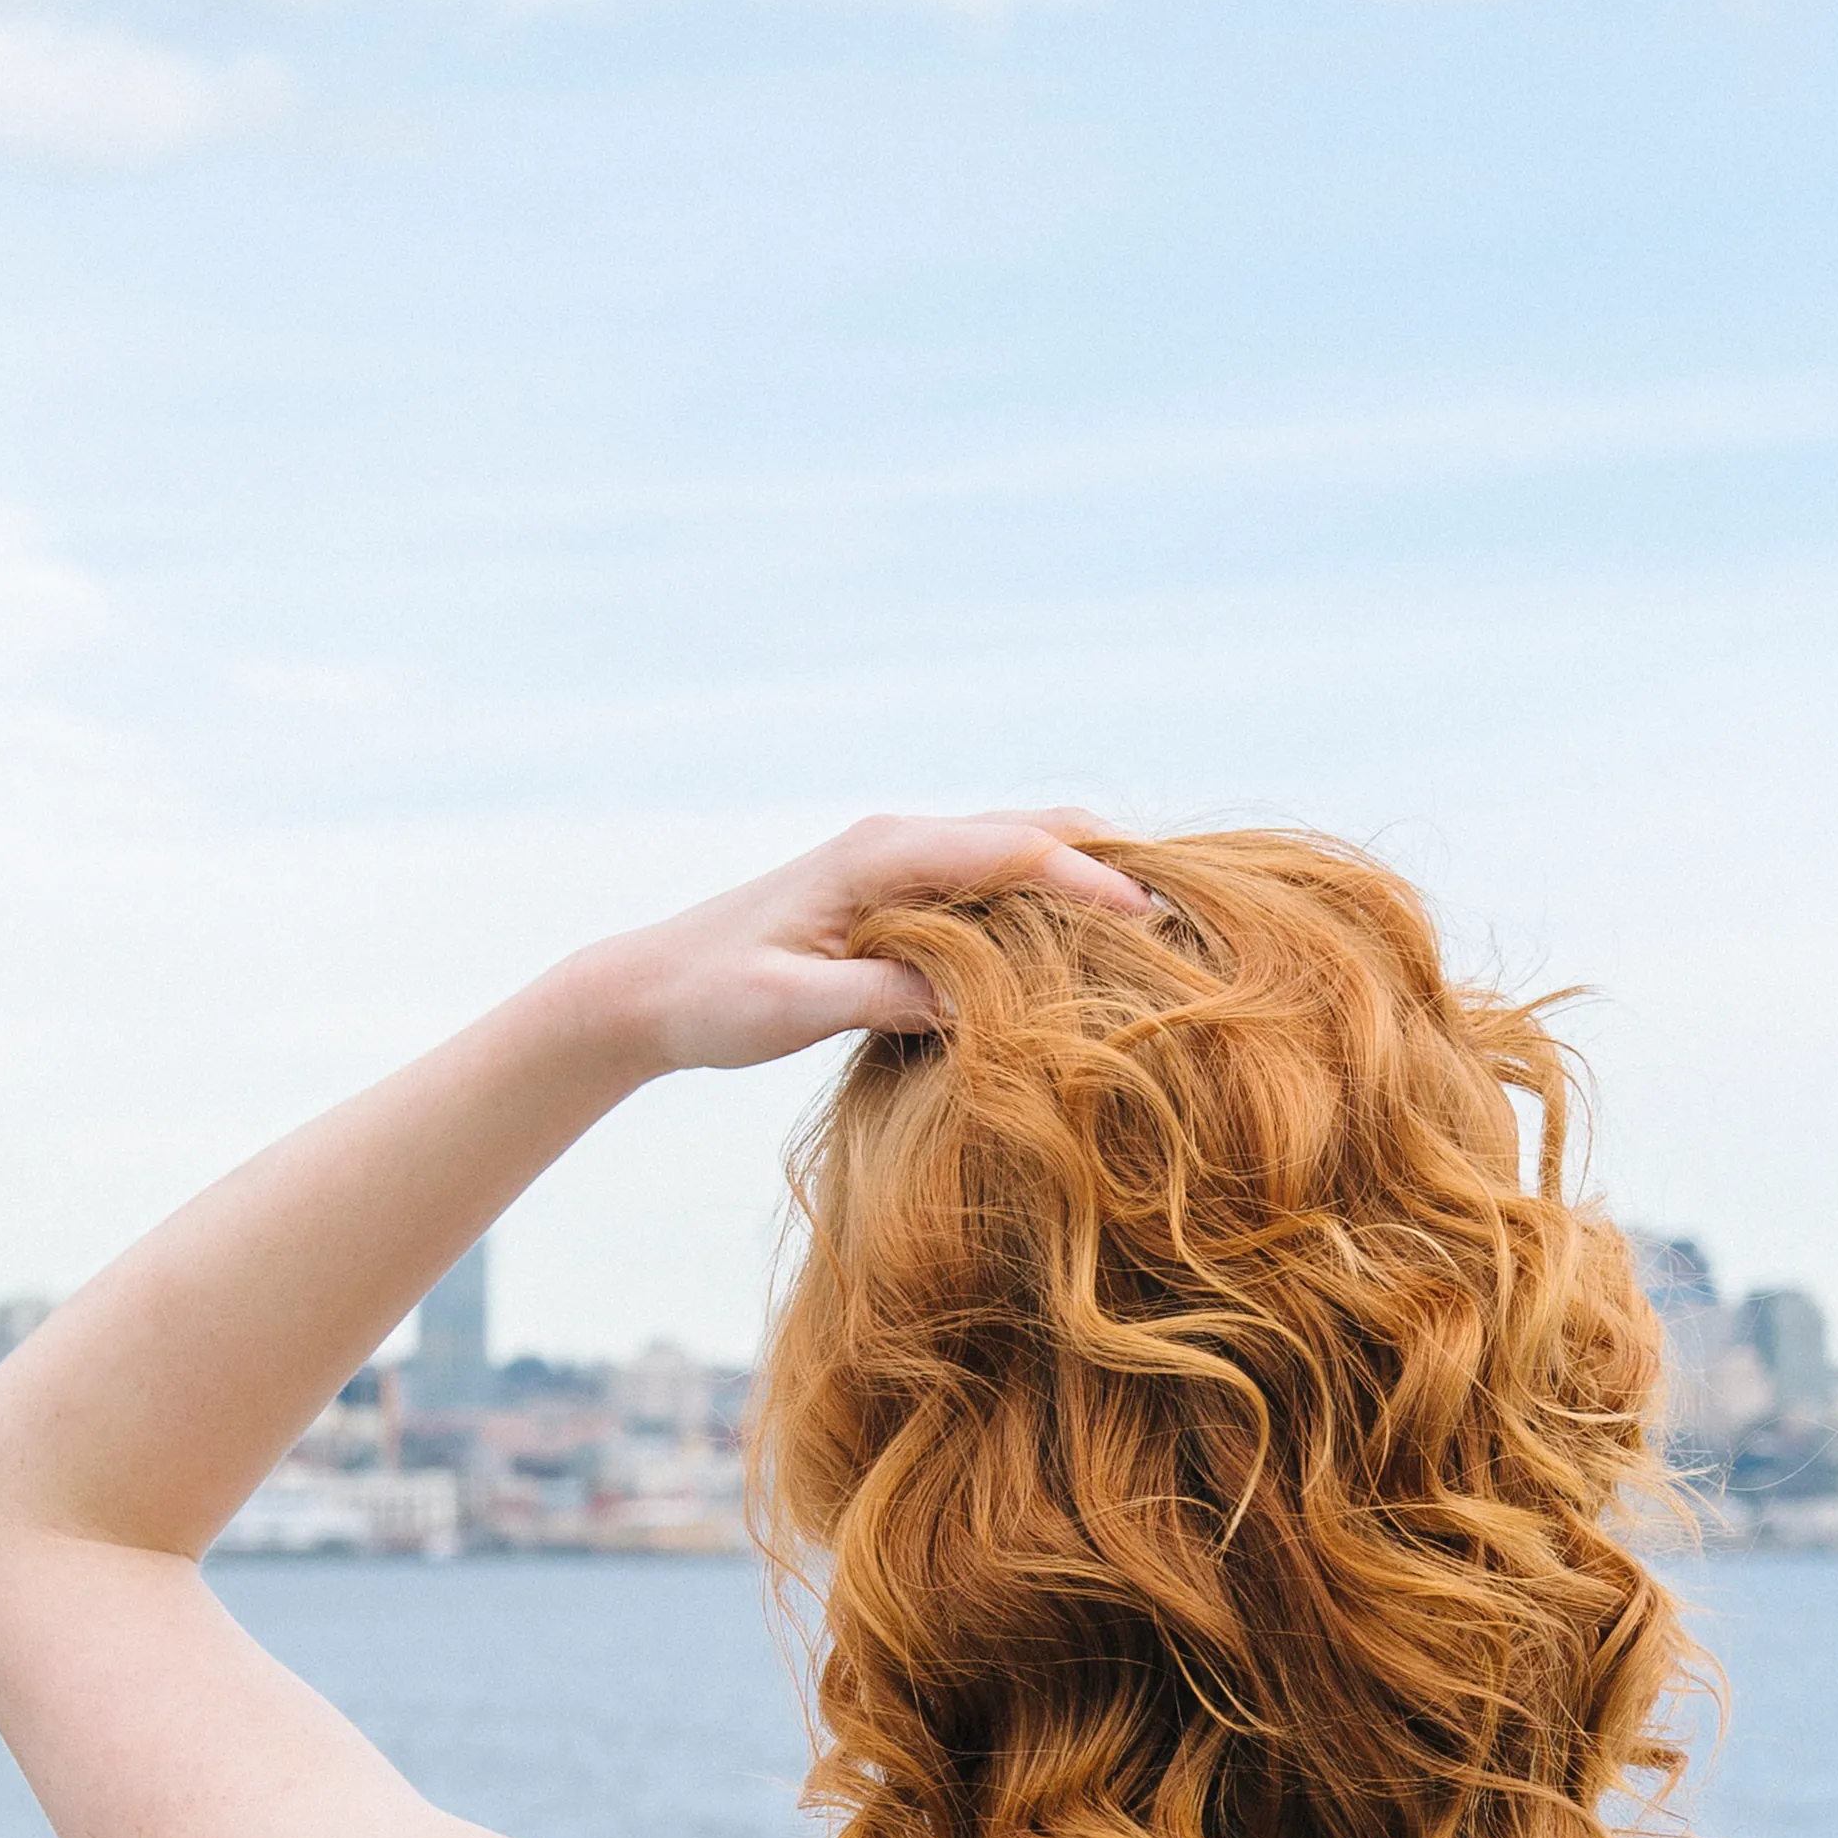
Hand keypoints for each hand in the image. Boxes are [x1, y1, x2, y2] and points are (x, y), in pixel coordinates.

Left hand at [565, 810, 1159, 1073]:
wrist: (646, 989)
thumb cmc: (711, 998)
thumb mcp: (794, 1007)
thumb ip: (886, 994)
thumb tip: (980, 1001)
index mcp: (880, 854)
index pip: (1012, 850)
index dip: (1089, 883)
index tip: (1153, 920)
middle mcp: (899, 843)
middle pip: (1035, 829)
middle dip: (1112, 863)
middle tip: (1192, 910)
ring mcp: (901, 865)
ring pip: (1021, 851)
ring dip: (1087, 880)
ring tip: (1161, 928)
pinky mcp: (899, 897)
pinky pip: (996, 886)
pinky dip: (1051, 902)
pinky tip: (1087, 947)